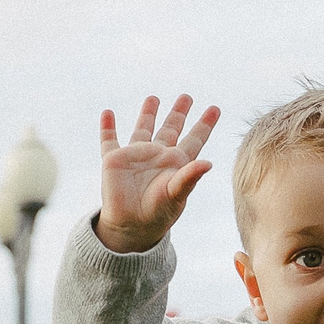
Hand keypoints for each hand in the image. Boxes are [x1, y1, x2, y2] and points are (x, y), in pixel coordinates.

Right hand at [96, 94, 222, 253]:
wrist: (131, 226)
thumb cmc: (158, 214)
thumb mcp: (176, 194)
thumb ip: (190, 177)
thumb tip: (209, 163)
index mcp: (176, 163)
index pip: (194, 139)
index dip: (204, 124)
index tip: (215, 109)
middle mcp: (157, 156)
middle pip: (171, 128)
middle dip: (178, 113)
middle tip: (187, 96)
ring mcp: (135, 156)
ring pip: (143, 128)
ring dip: (148, 114)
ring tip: (153, 98)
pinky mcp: (114, 161)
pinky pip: (109, 140)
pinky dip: (108, 127)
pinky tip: (108, 113)